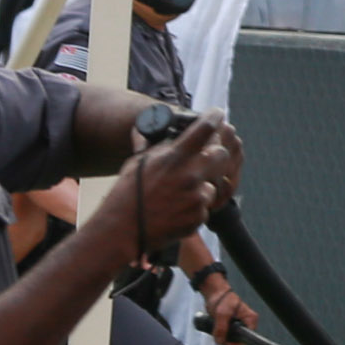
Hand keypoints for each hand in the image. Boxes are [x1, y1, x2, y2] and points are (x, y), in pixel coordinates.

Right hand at [110, 113, 242, 248]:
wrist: (122, 229)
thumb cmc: (127, 194)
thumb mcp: (139, 162)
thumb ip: (158, 148)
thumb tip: (161, 134)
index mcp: (174, 157)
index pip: (204, 128)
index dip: (214, 117)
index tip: (218, 114)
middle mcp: (189, 173)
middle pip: (222, 154)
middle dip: (217, 155)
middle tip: (205, 160)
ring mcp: (196, 196)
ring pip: (214, 184)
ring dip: (202, 187)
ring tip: (178, 195)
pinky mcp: (199, 215)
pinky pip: (205, 207)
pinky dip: (194, 208)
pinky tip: (176, 210)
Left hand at [192, 272, 260, 344]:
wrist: (215, 293)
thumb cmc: (223, 298)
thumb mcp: (222, 314)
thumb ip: (221, 328)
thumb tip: (220, 341)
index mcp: (250, 319)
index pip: (248, 337)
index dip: (237, 342)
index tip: (227, 341)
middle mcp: (247, 323)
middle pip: (239, 339)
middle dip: (228, 339)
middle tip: (218, 334)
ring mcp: (240, 324)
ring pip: (232, 338)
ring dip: (223, 337)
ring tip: (216, 329)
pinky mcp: (233, 325)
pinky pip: (228, 335)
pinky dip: (221, 334)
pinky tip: (216, 329)